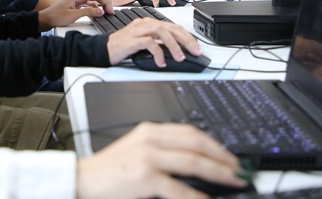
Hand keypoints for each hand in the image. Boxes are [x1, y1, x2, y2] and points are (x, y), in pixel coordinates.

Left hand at [38, 0, 114, 29]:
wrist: (45, 19)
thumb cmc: (55, 17)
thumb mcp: (73, 15)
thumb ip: (88, 12)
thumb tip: (100, 11)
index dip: (106, 1)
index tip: (110, 10)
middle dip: (105, 2)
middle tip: (110, 12)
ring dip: (101, 4)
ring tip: (106, 12)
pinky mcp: (76, 4)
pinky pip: (88, 3)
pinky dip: (95, 6)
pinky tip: (97, 12)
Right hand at [76, 122, 248, 198]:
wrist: (82, 180)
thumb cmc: (109, 171)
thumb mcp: (137, 150)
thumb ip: (162, 150)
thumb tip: (194, 160)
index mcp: (150, 130)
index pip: (191, 131)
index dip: (215, 143)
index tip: (229, 155)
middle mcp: (151, 139)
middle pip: (197, 143)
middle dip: (223, 156)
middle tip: (239, 168)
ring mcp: (149, 157)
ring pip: (194, 162)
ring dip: (219, 173)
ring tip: (234, 180)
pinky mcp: (145, 177)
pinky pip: (179, 188)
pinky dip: (197, 196)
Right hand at [106, 17, 202, 65]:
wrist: (103, 49)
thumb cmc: (123, 47)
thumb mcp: (144, 43)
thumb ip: (158, 42)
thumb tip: (176, 51)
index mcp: (149, 22)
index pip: (172, 26)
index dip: (187, 36)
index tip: (196, 46)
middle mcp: (145, 23)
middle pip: (170, 27)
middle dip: (186, 40)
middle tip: (195, 51)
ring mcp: (138, 30)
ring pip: (162, 32)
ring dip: (174, 46)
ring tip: (180, 57)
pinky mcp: (132, 39)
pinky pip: (149, 43)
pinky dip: (158, 53)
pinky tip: (161, 62)